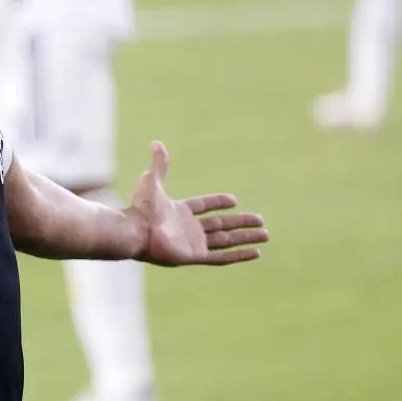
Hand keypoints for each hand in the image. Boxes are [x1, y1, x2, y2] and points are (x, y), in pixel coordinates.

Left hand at [129, 142, 267, 266]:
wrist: (135, 231)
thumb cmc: (141, 207)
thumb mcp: (152, 181)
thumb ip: (159, 164)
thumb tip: (157, 143)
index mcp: (179, 212)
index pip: (204, 206)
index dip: (218, 202)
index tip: (234, 200)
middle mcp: (188, 229)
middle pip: (220, 225)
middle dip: (241, 223)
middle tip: (261, 221)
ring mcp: (192, 244)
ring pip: (226, 241)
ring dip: (246, 238)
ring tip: (266, 235)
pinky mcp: (195, 257)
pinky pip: (222, 257)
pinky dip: (239, 256)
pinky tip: (256, 253)